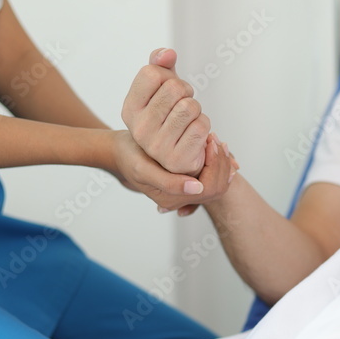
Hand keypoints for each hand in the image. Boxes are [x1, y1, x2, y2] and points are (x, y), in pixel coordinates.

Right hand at [111, 130, 236, 212]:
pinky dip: (214, 159)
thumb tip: (198, 188)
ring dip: (219, 160)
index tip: (212, 140)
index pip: (209, 188)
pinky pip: (209, 174)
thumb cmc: (128, 157)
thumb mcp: (143, 169)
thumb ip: (169, 183)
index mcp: (172, 199)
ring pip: (216, 181)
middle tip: (217, 139)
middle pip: (216, 187)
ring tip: (214, 139)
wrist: (118, 151)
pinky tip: (210, 144)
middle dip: (221, 162)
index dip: (215, 164)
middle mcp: (180, 199)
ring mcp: (183, 190)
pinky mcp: (185, 180)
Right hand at [122, 48, 209, 175]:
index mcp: (129, 110)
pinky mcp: (177, 159)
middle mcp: (138, 130)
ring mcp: (157, 147)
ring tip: (188, 120)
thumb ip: (159, 64)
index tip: (168, 91)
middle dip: (186, 92)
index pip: (151, 73)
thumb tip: (168, 54)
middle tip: (183, 106)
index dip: (167, 76)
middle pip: (174, 88)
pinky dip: (204, 125)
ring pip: (190, 106)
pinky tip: (195, 135)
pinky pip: (201, 126)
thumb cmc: (170, 116)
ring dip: (196, 109)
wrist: (179, 156)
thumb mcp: (161, 87)